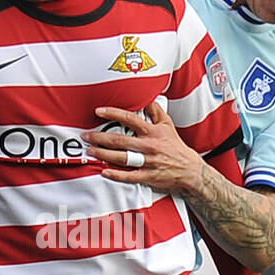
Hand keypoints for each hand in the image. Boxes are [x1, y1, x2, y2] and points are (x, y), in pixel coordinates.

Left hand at [83, 100, 201, 193]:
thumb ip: (155, 111)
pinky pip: (129, 176)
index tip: (98, 111)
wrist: (189, 169)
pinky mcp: (148, 176)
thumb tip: (146, 98)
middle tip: (86, 136)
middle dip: (100, 138)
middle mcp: (148, 146)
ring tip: (90, 151)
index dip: (112, 114)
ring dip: (104, 154)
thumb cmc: (175, 146)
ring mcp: (148, 162)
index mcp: (152, 131)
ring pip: (122, 158)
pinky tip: (104, 171)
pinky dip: (116, 175)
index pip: (129, 118)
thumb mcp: (167, 124)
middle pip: (120, 140)